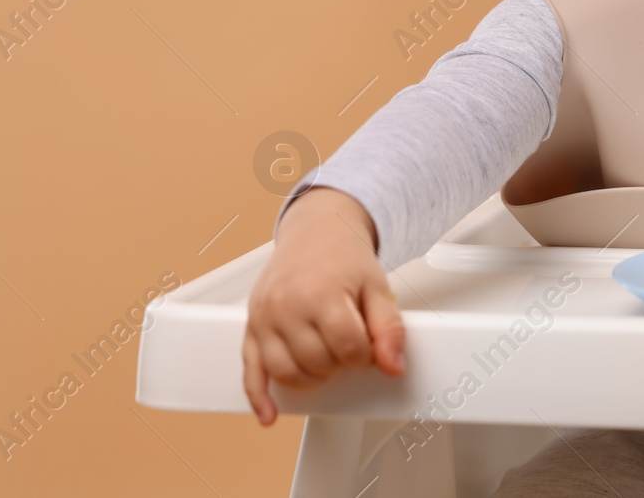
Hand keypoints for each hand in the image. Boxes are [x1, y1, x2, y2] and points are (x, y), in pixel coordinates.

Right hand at [242, 187, 406, 425]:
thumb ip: (389, 329)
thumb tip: (393, 366)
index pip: (348, 349)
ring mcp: (265, 317)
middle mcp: (287, 305)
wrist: (316, 230)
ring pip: (286, 373)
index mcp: (321, 293)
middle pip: (317, 363)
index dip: (364, 355)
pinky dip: (258, 396)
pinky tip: (268, 414)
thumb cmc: (344, 256)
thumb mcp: (377, 287)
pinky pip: (250, 370)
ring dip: (311, 377)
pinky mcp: (251, 326)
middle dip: (339, 362)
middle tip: (347, 343)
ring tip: (325, 358)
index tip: (367, 344)